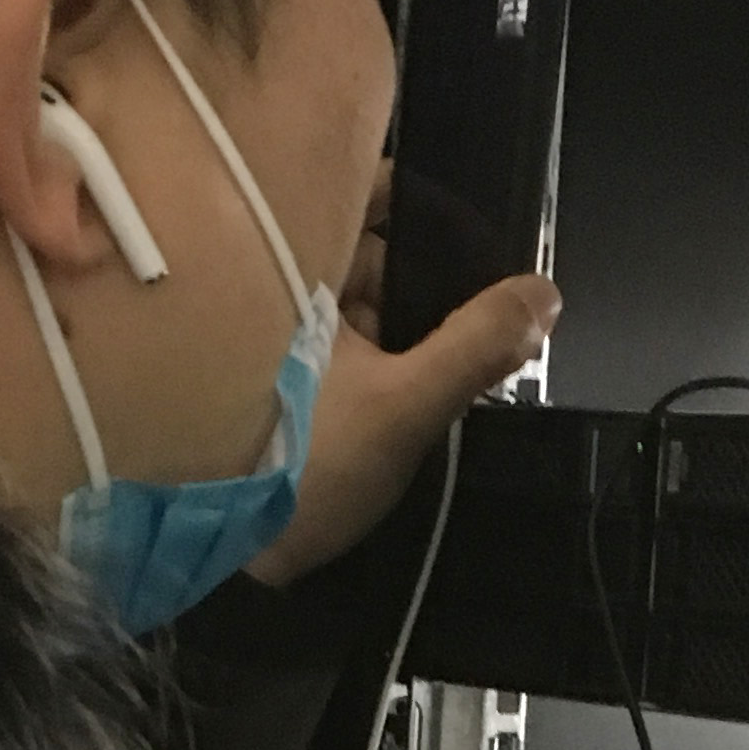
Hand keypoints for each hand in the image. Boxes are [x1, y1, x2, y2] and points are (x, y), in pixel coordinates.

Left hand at [245, 166, 558, 584]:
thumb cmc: (299, 467)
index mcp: (290, 272)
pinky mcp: (259, 386)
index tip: (459, 230)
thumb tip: (542, 295)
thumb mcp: (406, 407)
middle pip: (357, 258)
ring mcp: (260, 341)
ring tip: (432, 372)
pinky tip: (392, 404)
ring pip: (344, 309)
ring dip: (391, 331)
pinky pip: (324, 352)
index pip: (355, 196)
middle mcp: (264, 292)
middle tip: (461, 323)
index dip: (409, 202)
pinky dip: (362, 365)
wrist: (206, 553)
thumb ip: (478, 346)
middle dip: (414, 283)